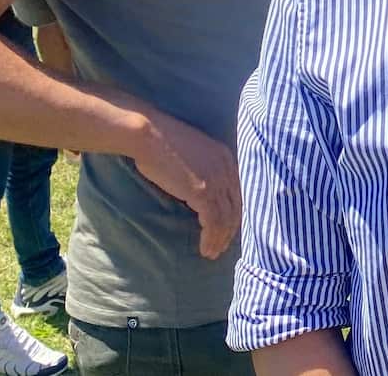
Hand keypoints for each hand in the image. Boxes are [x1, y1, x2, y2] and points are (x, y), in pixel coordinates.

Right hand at [132, 110, 241, 259]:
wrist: (149, 134)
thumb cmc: (161, 143)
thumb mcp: (193, 154)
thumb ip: (203, 170)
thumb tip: (200, 191)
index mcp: (226, 157)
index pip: (238, 192)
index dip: (234, 213)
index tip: (227, 229)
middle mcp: (227, 168)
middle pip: (236, 207)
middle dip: (230, 230)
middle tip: (221, 247)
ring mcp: (217, 180)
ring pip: (227, 218)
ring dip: (220, 239)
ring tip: (212, 253)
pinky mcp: (203, 192)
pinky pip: (213, 222)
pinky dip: (211, 238)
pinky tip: (205, 248)